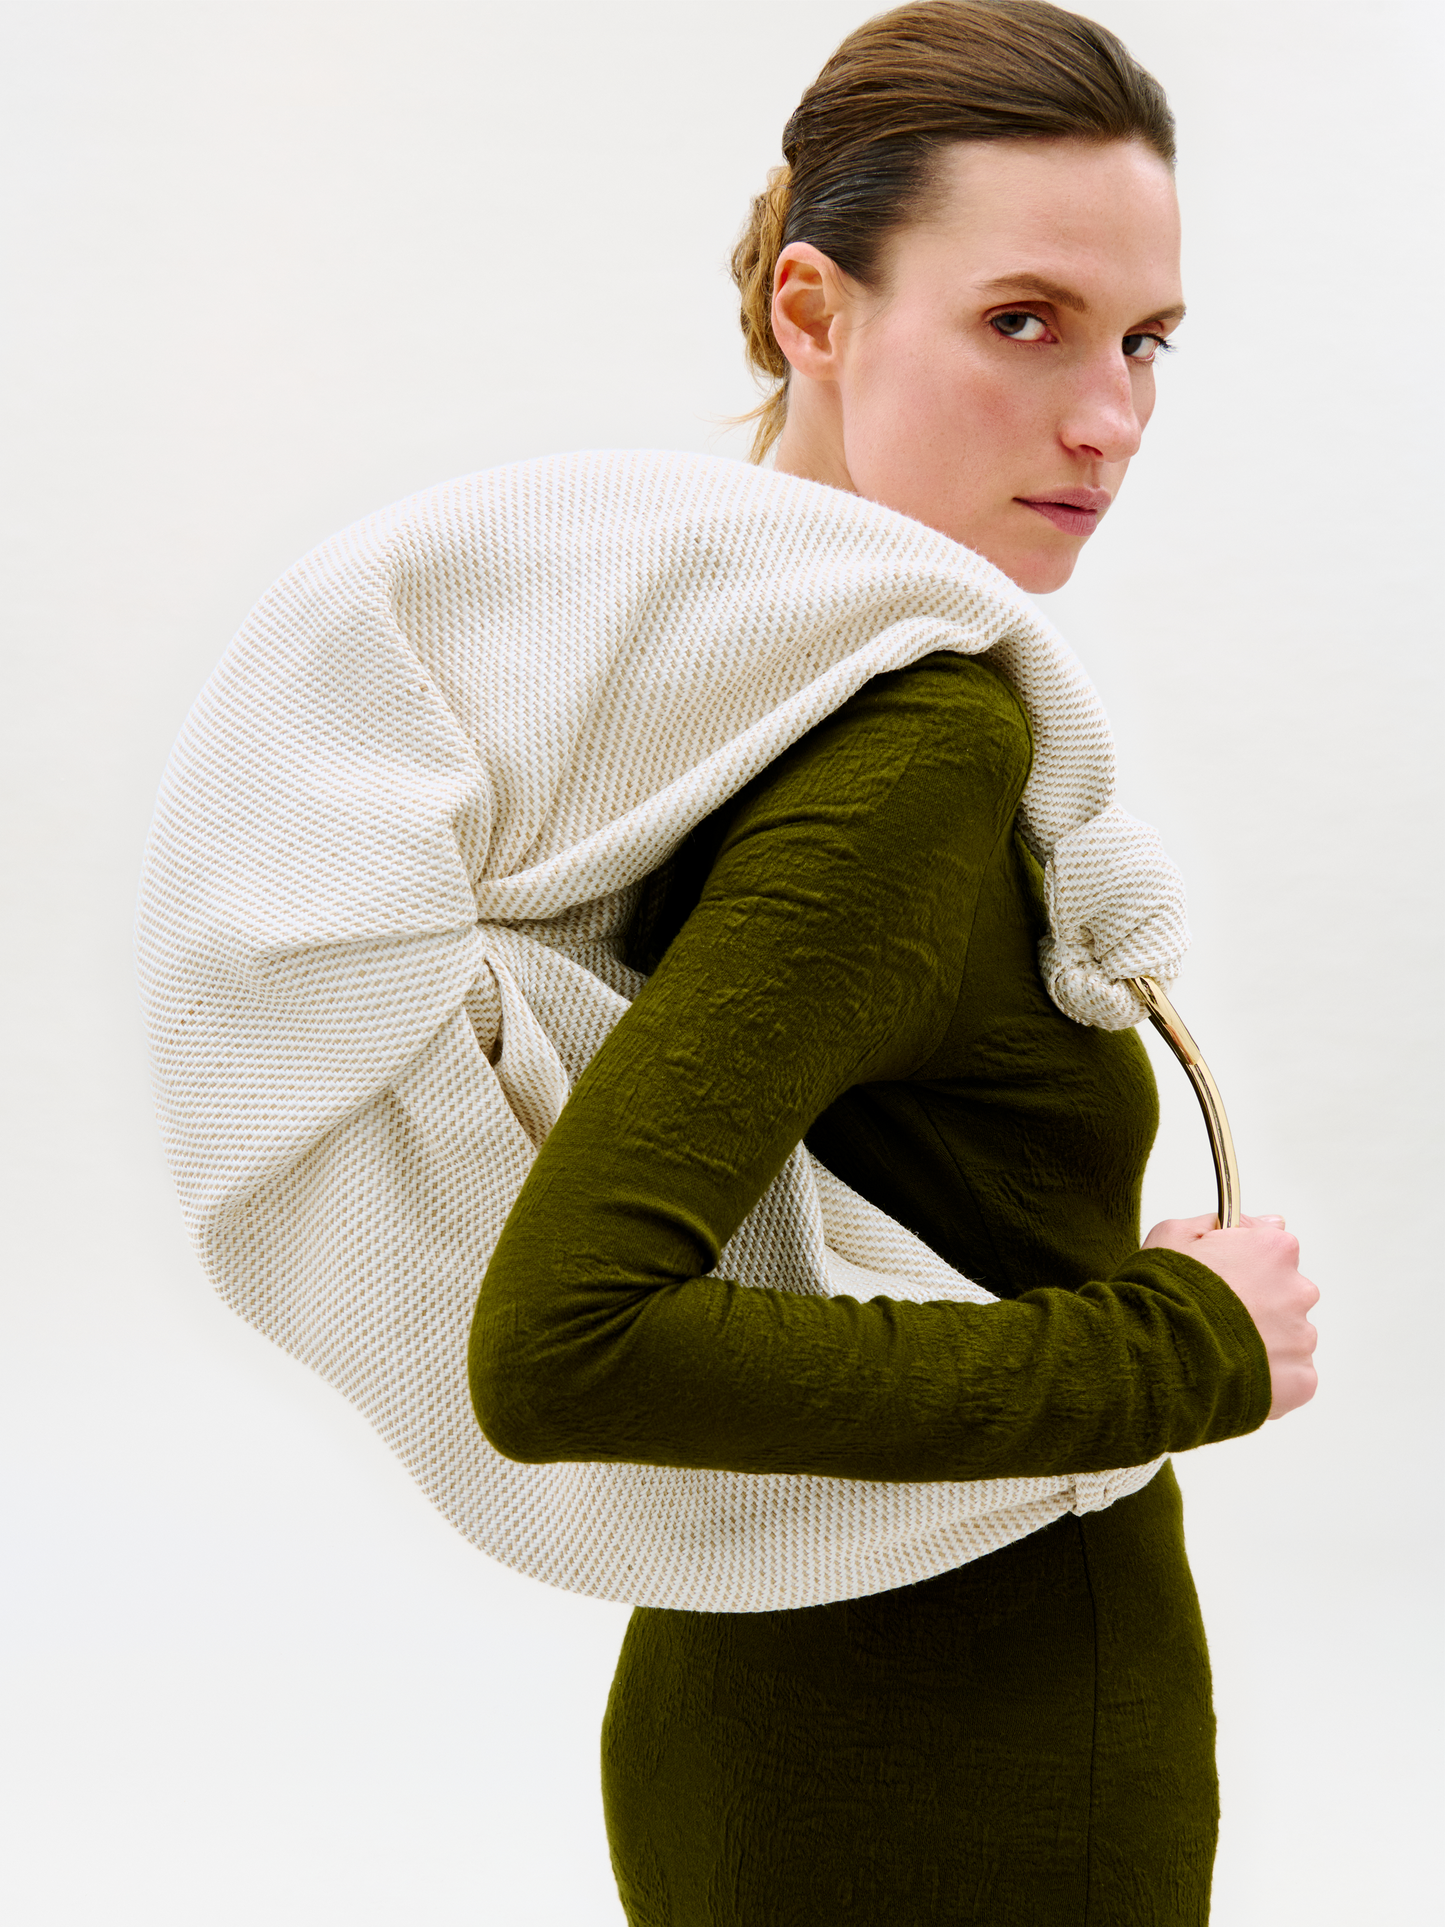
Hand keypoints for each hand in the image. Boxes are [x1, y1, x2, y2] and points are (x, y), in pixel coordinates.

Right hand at [1141, 1213, 1318, 1419]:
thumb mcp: (1172, 1235)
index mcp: (1274, 1250)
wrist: (1159, 1356)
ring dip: (1265, 1341)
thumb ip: (1217, 1222)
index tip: (1222, 1275)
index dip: (1244, 1261)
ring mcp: (1302, 1338)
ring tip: (1223, 1349)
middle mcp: (1298, 1291)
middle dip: (1260, 1303)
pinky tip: (1235, 1372)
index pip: (1273, 1247)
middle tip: (1219, 1316)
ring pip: (1290, 1336)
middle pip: (1286, 1293)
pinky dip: (1270, 1377)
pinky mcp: (1301, 1380)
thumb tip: (1254, 1222)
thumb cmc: (1163, 1294)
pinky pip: (1291, 1375)